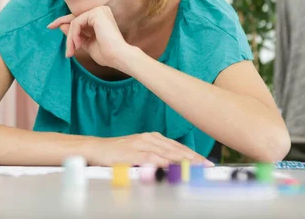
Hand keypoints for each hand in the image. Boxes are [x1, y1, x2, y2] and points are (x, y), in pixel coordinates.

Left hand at [47, 6, 131, 68]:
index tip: (50, 26)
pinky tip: (78, 45)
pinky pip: (76, 22)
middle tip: (50, 29)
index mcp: (100, 17)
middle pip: (74, 19)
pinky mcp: (96, 13)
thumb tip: (62, 25)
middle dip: (63, 27)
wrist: (118, 57)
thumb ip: (76, 34)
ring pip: (74, 22)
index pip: (78, 18)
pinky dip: (74, 34)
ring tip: (71, 50)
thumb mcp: (86, 43)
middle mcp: (100, 11)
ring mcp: (99, 10)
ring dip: (70, 37)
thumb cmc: (107, 54)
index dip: (63, 21)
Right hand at [85, 132, 213, 166]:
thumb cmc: (118, 153)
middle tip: (207, 165)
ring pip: (167, 152)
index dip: (193, 154)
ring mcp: (141, 144)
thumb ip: (155, 157)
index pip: (177, 147)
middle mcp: (149, 138)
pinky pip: (151, 157)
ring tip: (196, 166)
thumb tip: (172, 165)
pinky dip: (163, 161)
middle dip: (193, 157)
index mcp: (152, 138)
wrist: (96, 149)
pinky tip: (172, 166)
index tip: (206, 162)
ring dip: (183, 159)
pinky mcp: (132, 152)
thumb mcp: (140, 153)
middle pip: (175, 149)